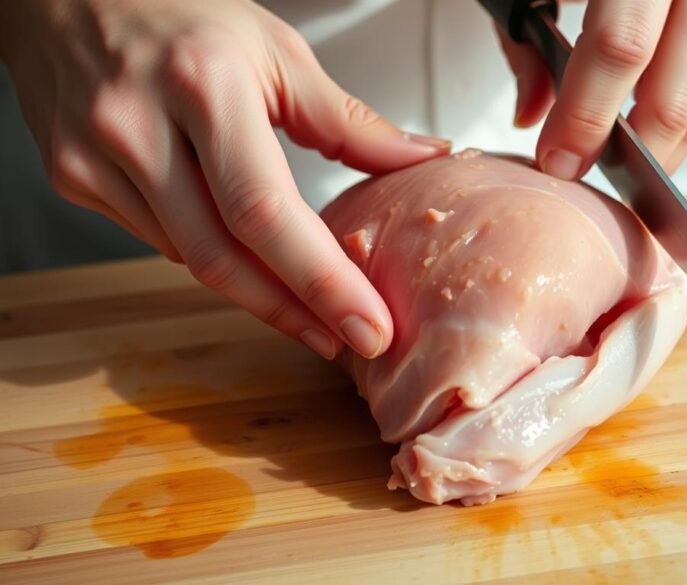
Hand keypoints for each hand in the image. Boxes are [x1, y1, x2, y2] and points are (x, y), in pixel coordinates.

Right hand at [0, 0, 451, 359]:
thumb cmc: (181, 11)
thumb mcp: (275, 50)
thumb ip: (346, 118)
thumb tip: (421, 158)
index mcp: (204, 84)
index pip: (267, 212)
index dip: (320, 282)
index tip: (367, 326)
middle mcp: (137, 124)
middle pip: (222, 256)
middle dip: (293, 312)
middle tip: (346, 339)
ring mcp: (94, 156)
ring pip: (190, 257)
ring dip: (255, 288)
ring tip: (306, 301)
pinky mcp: (73, 178)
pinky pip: (157, 240)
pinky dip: (208, 252)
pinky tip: (239, 249)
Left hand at [497, 0, 686, 178]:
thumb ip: (527, 41)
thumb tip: (530, 118)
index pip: (621, 45)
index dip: (587, 112)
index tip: (557, 159)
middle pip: (672, 83)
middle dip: (630, 147)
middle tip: (593, 176)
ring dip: (664, 144)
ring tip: (624, 172)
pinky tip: (656, 135)